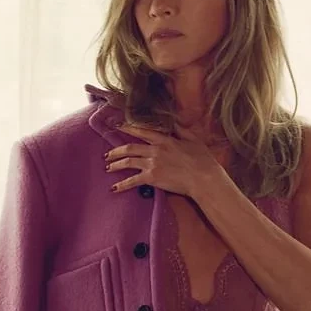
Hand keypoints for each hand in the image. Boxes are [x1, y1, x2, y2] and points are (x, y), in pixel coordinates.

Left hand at [105, 122, 224, 197]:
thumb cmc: (203, 160)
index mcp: (165, 140)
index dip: (128, 128)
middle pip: (129, 148)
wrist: (204, 178)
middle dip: (116, 151)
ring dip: (115, 165)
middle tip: (107, 155)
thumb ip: (182, 130)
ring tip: (108, 168)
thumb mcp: (193, 140)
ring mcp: (152, 164)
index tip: (117, 127)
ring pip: (127, 162)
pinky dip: (121, 185)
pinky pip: (132, 181)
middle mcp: (155, 150)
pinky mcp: (152, 178)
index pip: (142, 132)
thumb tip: (176, 123)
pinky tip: (114, 188)